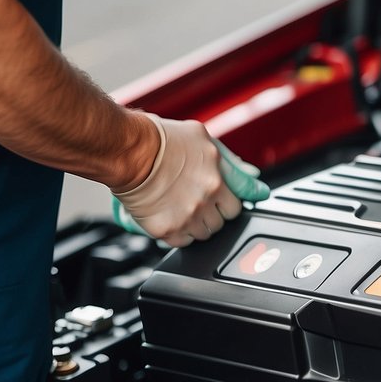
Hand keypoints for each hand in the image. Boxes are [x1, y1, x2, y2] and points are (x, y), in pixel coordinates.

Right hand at [110, 114, 268, 246]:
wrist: (127, 151)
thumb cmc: (161, 140)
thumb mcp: (203, 139)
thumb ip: (230, 162)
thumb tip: (253, 176)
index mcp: (218, 179)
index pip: (240, 202)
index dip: (232, 203)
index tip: (230, 205)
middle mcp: (206, 199)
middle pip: (224, 220)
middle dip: (215, 212)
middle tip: (198, 201)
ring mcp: (188, 216)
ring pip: (206, 233)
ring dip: (198, 224)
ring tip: (182, 207)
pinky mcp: (168, 230)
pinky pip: (184, 242)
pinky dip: (180, 234)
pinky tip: (172, 218)